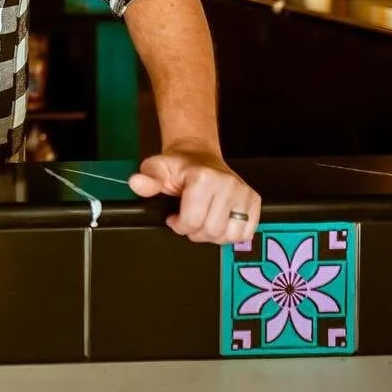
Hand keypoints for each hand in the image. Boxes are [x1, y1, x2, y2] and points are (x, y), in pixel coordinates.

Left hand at [129, 143, 260, 244]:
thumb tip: (137, 183)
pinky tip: (218, 223)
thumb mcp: (156, 169)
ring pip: (230, 235)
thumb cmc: (178, 166)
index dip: (179, 225)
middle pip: (211, 231)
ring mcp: (243, 193)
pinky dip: (230, 234)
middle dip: (194, 232)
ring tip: (203, 222)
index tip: (174, 217)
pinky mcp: (254, 200)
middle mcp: (228, 184)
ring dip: (213, 235)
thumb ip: (147, 180)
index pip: (192, 221)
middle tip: (188, 220)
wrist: (197, 155)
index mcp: (204, 178)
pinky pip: (245, 233)